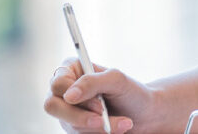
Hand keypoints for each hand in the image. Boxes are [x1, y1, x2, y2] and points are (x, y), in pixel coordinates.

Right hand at [43, 58, 159, 133]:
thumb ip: (93, 82)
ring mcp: (67, 112)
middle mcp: (64, 91)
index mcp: (71, 70)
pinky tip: (117, 129)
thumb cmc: (131, 93)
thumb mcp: (117, 80)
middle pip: (53, 106)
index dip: (75, 95)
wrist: (145, 115)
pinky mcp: (74, 128)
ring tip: (124, 123)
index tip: (99, 105)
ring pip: (68, 125)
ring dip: (98, 127)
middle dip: (80, 117)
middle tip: (103, 120)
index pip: (58, 84)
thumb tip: (68, 96)